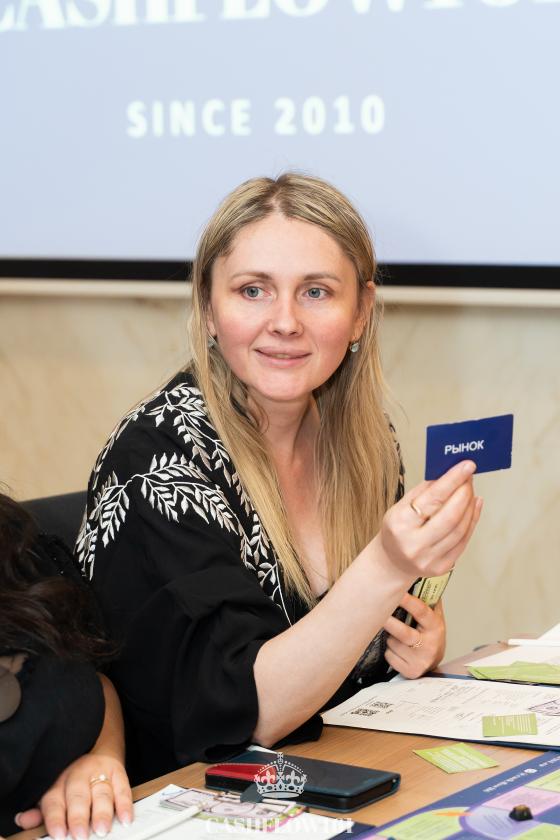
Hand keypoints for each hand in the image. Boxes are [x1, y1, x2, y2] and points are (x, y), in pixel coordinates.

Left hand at [15, 754, 132, 839]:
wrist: (95, 747)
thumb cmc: (70, 781)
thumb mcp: (53, 792)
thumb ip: (40, 810)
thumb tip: (23, 820)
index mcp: (58, 782)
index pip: (54, 801)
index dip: (55, 818)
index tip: (59, 834)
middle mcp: (78, 775)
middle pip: (78, 796)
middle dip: (79, 816)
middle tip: (81, 834)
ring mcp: (99, 772)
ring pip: (101, 792)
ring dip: (102, 812)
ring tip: (102, 829)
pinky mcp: (118, 772)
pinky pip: (123, 787)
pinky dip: (125, 803)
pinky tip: (125, 818)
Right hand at [379, 460, 482, 580]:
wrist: (392, 561)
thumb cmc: (398, 529)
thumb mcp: (401, 506)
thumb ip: (424, 491)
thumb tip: (449, 473)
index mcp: (400, 523)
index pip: (432, 499)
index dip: (452, 480)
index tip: (467, 466)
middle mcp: (414, 544)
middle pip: (450, 516)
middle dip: (464, 493)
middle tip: (469, 477)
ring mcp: (429, 559)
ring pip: (460, 529)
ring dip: (470, 506)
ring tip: (471, 491)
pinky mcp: (442, 567)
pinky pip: (463, 541)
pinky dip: (472, 521)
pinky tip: (473, 507)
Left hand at [384, 594, 445, 678]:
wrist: (433, 663)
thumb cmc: (430, 635)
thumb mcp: (434, 618)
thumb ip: (428, 600)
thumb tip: (418, 577)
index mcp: (435, 627)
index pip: (421, 612)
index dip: (408, 601)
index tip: (395, 591)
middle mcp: (429, 645)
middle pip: (404, 633)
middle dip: (389, 623)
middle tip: (377, 614)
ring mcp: (420, 660)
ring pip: (393, 644)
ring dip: (389, 638)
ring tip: (396, 636)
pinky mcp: (410, 671)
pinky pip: (390, 656)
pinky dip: (389, 652)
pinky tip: (397, 650)